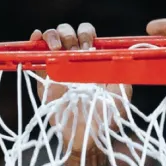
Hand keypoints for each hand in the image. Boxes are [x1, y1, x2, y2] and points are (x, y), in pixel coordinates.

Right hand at [29, 23, 129, 157]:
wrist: (86, 133)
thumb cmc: (106, 116)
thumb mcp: (122, 93)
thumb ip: (126, 73)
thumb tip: (129, 55)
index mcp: (92, 59)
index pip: (87, 34)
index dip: (87, 35)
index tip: (89, 49)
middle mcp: (74, 59)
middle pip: (68, 32)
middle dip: (71, 35)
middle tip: (75, 53)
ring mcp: (58, 65)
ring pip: (53, 36)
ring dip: (54, 36)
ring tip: (56, 49)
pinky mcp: (44, 75)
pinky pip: (37, 50)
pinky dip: (36, 38)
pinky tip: (38, 38)